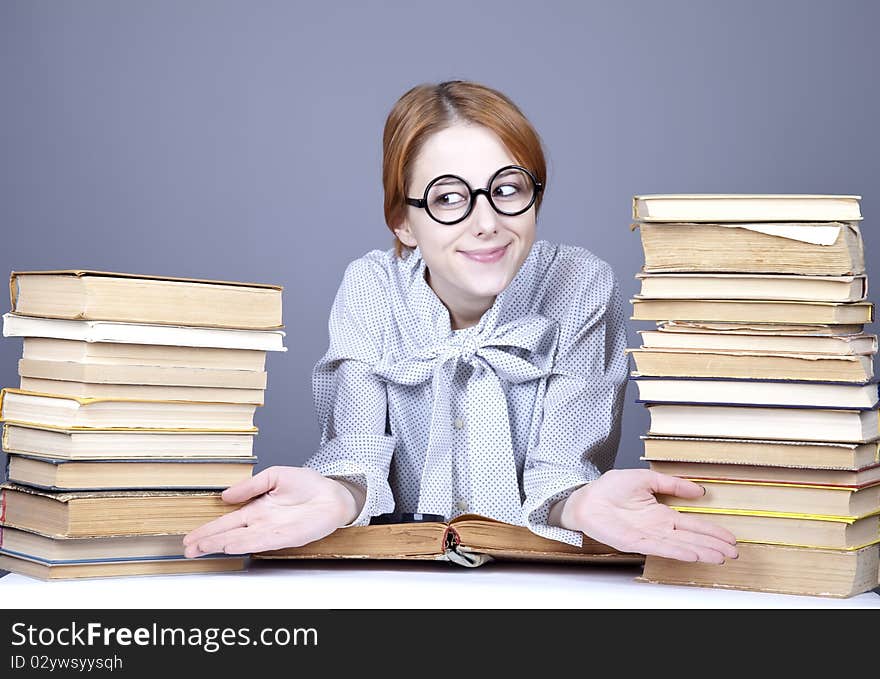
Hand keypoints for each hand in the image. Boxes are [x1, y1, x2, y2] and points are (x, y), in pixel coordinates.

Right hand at [182, 466, 358, 557]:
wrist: (334, 494)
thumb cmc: (308, 485)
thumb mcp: (274, 476)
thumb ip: (251, 485)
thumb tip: (225, 495)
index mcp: (257, 509)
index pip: (227, 522)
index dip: (208, 530)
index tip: (190, 538)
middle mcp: (262, 523)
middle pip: (229, 534)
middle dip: (208, 541)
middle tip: (188, 549)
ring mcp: (273, 531)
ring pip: (241, 540)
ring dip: (222, 544)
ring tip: (202, 548)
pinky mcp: (287, 536)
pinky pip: (262, 541)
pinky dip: (245, 544)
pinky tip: (231, 546)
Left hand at [557, 469, 737, 562]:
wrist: (586, 497)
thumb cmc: (610, 488)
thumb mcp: (646, 479)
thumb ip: (672, 484)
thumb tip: (699, 490)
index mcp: (662, 513)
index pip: (693, 524)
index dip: (712, 531)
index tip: (731, 538)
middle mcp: (658, 527)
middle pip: (691, 538)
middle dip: (713, 545)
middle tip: (734, 553)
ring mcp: (647, 536)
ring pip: (680, 545)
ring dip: (700, 551)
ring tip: (720, 557)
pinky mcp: (634, 542)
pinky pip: (659, 548)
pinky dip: (677, 551)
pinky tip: (692, 554)